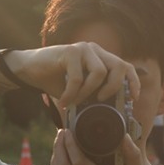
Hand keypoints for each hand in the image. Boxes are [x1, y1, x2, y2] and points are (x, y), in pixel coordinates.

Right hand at [6, 44, 140, 107]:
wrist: (29, 70)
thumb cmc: (55, 81)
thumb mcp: (79, 91)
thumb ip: (93, 96)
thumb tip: (111, 116)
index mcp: (100, 58)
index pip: (125, 66)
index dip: (134, 82)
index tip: (133, 99)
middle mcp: (95, 50)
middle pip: (119, 66)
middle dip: (114, 87)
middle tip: (100, 101)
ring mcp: (83, 48)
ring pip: (99, 73)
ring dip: (87, 93)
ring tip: (74, 102)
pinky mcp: (70, 51)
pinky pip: (78, 78)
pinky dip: (72, 94)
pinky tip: (65, 102)